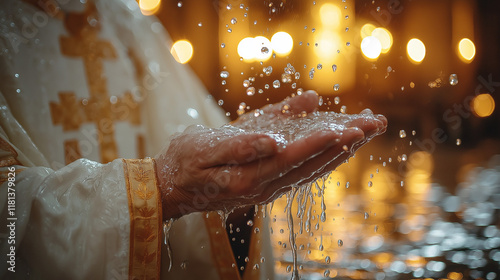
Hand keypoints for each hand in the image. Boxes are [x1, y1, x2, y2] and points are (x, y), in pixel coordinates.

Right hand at [155, 91, 386, 218]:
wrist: (173, 186)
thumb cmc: (184, 162)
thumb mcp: (203, 149)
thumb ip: (238, 145)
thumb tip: (274, 139)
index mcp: (248, 178)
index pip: (291, 158)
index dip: (318, 143)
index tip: (345, 128)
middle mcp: (264, 187)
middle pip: (311, 165)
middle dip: (343, 144)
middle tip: (373, 124)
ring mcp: (268, 188)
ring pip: (312, 170)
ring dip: (341, 151)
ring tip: (366, 132)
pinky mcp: (267, 184)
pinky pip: (302, 171)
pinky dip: (324, 157)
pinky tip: (339, 147)